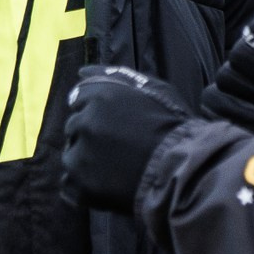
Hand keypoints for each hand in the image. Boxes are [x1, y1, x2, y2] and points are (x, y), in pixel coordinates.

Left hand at [62, 65, 194, 210]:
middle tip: (118, 146)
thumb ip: (118, 76)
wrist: (183, 171)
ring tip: (116, 164)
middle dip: (91, 132)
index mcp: (101, 94)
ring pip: (72, 150)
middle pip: (75, 124)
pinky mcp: (80, 178)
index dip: (95, 110)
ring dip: (87, 155)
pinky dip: (85, 180)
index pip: (79, 97)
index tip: (111, 123)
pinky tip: (108, 181)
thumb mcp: (155, 90)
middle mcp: (86, 119)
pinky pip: (70, 178)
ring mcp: (81, 150)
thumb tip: (81, 72)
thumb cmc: (175, 127)